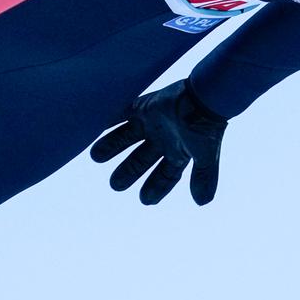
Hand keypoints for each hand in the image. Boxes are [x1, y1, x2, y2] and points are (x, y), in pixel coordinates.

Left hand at [90, 80, 226, 205]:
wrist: (203, 96)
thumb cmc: (205, 127)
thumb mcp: (206, 155)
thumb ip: (204, 177)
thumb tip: (203, 203)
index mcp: (178, 153)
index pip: (165, 175)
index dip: (156, 188)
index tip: (145, 201)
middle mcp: (163, 139)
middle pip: (140, 159)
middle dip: (128, 172)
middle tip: (115, 185)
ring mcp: (151, 123)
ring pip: (126, 138)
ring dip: (111, 147)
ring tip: (96, 156)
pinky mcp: (143, 106)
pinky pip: (120, 114)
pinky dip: (107, 120)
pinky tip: (93, 128)